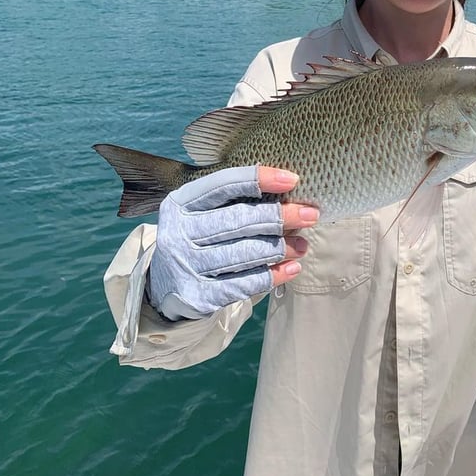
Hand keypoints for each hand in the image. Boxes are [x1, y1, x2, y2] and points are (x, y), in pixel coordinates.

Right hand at [147, 165, 317, 319]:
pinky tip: (291, 269)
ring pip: (245, 253)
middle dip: (280, 216)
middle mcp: (179, 232)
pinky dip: (273, 275)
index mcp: (181, 203)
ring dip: (281, 248)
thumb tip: (289, 196)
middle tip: (311, 215)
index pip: (223, 184)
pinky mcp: (199, 295)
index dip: (259, 179)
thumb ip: (234, 202)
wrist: (165, 286)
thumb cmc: (197, 240)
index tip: (293, 180)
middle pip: (239, 220)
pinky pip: (245, 284)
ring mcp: (187, 265)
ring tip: (302, 246)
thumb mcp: (201, 214)